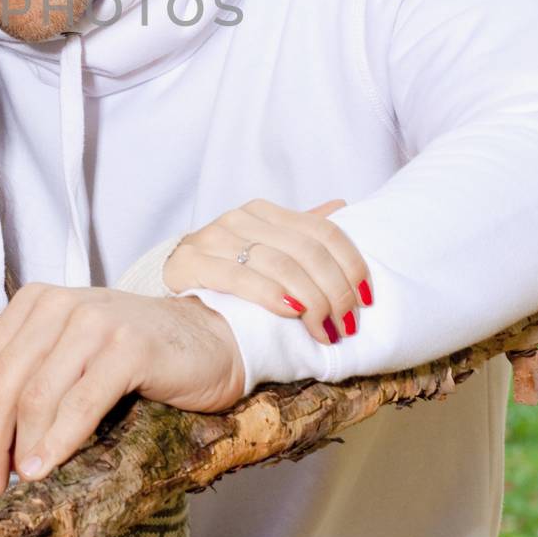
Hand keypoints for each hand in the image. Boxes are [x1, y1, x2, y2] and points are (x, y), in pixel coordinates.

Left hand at [0, 286, 242, 496]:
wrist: (208, 339)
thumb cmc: (133, 355)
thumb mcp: (69, 354)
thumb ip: (28, 375)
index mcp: (34, 303)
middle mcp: (59, 305)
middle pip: (0, 382)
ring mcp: (95, 321)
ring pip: (34, 395)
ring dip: (17, 447)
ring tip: (14, 481)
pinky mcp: (129, 347)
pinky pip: (79, 403)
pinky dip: (56, 441)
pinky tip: (44, 467)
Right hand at [163, 197, 371, 345]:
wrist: (170, 283)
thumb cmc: (226, 269)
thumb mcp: (267, 247)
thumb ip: (302, 231)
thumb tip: (341, 206)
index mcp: (265, 212)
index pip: (323, 232)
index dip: (351, 265)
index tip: (366, 300)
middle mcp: (240, 218)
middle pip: (306, 251)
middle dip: (334, 292)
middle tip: (345, 324)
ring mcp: (213, 238)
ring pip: (279, 264)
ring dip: (310, 301)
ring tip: (324, 330)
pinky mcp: (190, 262)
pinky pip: (238, 276)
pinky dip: (270, 294)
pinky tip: (290, 312)